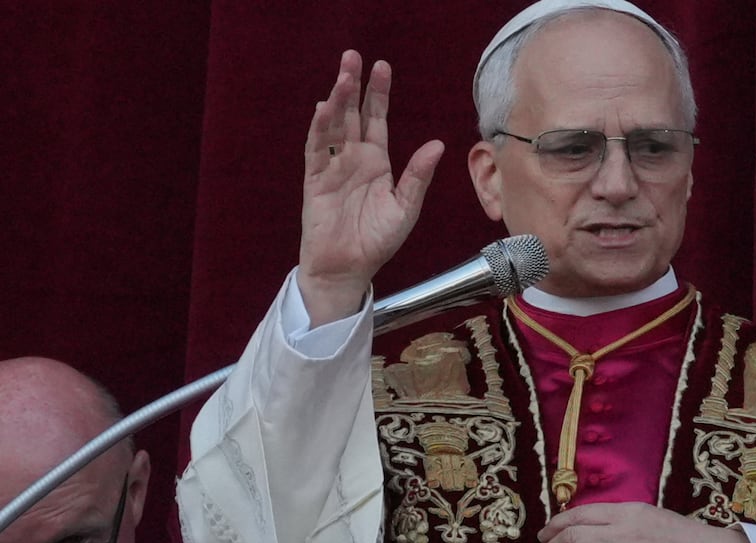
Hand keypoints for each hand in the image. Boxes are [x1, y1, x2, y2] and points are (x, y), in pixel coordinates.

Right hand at [299, 50, 444, 325]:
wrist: (349, 268)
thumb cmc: (378, 240)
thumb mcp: (406, 207)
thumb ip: (418, 175)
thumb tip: (437, 144)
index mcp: (377, 162)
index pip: (376, 119)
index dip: (378, 94)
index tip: (381, 67)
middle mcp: (353, 159)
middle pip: (352, 114)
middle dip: (353, 86)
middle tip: (353, 57)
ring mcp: (332, 167)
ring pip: (333, 126)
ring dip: (337, 101)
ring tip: (343, 77)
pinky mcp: (315, 181)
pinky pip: (316, 151)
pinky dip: (319, 131)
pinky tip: (324, 110)